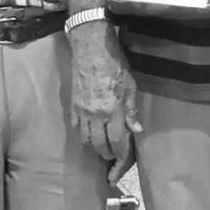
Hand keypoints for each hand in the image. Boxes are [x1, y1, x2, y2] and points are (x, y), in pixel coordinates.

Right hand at [69, 22, 142, 169]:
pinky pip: (76, 128)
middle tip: (113, 155)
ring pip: (85, 140)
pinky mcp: (72, 106)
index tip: (123, 160)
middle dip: (107, 154)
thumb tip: (137, 130)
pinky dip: (83, 136)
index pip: (116, 141)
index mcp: (112, 110)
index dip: (120, 154)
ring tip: (102, 147)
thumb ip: (132, 110)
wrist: (91, 49)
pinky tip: (89, 136)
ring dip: (94, 147)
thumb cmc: (115, 65)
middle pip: (99, 145)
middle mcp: (95, 115)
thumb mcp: (131, 86)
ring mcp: (82, 111)